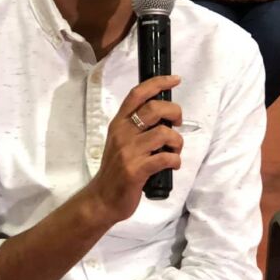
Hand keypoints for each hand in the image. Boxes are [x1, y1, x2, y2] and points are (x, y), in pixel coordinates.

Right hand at [83, 75, 182, 224]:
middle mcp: (122, 133)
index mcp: (118, 124)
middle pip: (154, 108)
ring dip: (177, 142)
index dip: (158, 83)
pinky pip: (165, 158)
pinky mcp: (137, 170)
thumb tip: (164, 117)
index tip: (174, 80)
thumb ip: (136, 128)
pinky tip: (172, 164)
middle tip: (177, 124)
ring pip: (164, 134)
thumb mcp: (120, 142)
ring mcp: (129, 152)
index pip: (137, 94)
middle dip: (175, 112)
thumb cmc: (115, 170)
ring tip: (174, 150)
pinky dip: (175, 160)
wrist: (103, 199)